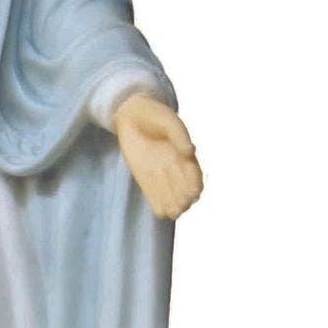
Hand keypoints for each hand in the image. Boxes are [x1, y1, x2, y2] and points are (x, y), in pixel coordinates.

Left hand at [114, 92, 202, 217]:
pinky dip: (159, 206)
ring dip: (174, 206)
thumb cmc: (153, 115)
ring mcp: (160, 174)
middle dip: (185, 199)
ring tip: (174, 211)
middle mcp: (175, 168)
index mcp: (185, 155)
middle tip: (182, 203)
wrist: (131, 115)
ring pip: (171, 197)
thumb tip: (191, 151)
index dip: (195, 186)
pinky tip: (161, 212)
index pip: (195, 176)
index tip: (193, 192)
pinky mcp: (145, 179)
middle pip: (185, 191)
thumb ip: (179, 135)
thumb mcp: (168, 120)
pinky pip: (154, 197)